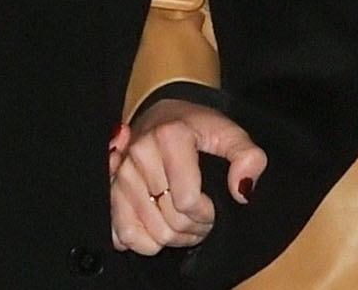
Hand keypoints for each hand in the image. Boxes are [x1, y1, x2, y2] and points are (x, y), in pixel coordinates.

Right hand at [109, 99, 266, 254]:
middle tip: (202, 216)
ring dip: (173, 238)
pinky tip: (159, 226)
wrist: (163, 115)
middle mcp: (139, 153)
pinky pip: (123, 236)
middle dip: (193, 229)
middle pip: (169, 223)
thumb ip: (248, 156)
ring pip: (148, 234)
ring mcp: (121, 174)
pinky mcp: (110, 191)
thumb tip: (242, 190)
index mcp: (169, 136)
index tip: (213, 203)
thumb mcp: (228, 133)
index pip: (187, 201)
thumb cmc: (198, 128)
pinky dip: (143, 242)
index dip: (207, 213)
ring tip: (184, 220)